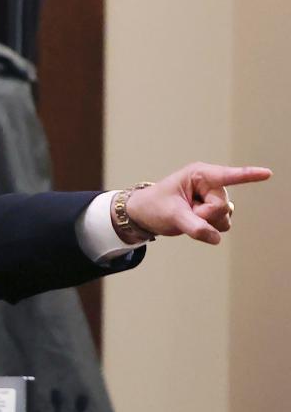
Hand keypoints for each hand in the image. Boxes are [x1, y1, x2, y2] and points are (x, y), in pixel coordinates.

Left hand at [124, 162, 271, 244]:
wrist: (144, 214)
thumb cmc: (154, 206)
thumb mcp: (171, 215)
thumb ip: (195, 226)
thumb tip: (216, 238)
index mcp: (199, 175)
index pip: (228, 176)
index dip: (248, 175)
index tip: (267, 173)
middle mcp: (210, 185)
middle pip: (223, 206)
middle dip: (205, 215)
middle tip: (185, 212)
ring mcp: (213, 199)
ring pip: (225, 218)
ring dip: (207, 224)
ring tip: (187, 216)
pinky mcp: (212, 213)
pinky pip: (220, 226)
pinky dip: (208, 230)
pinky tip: (192, 222)